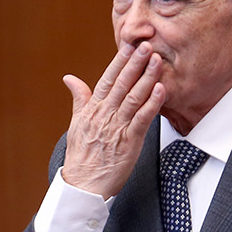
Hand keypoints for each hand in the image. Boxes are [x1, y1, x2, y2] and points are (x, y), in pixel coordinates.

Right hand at [61, 42, 164, 197]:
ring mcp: (117, 128)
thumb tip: (70, 78)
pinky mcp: (129, 142)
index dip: (119, 61)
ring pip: (134, 97)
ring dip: (147, 78)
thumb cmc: (81, 156)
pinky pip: (142, 119)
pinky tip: (161, 90)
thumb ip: (79, 98)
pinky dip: (152, 104)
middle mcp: (105, 115)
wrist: (83, 186)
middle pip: (122, 84)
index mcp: (93, 109)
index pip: (107, 79)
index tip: (129, 45)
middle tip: (147, 45)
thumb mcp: (76, 123)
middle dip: (135, 63)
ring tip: (157, 61)